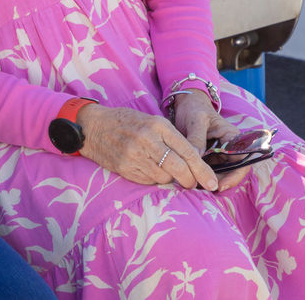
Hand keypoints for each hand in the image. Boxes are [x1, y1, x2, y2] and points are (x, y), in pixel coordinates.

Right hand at [77, 103, 218, 191]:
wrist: (92, 127)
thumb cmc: (125, 122)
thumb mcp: (151, 121)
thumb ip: (172, 138)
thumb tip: (195, 161)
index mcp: (158, 125)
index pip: (188, 152)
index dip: (202, 170)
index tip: (212, 182)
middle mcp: (147, 140)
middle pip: (179, 169)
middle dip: (190, 180)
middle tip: (193, 184)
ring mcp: (135, 155)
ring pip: (165, 178)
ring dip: (169, 179)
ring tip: (163, 170)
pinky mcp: (125, 168)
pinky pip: (149, 181)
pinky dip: (154, 179)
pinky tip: (148, 170)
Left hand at [170, 90, 251, 190]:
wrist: (186, 104)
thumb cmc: (194, 109)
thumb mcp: (195, 121)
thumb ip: (197, 139)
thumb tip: (195, 159)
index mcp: (234, 138)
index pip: (242, 161)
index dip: (234, 176)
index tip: (219, 185)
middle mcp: (230, 147)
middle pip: (231, 171)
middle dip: (219, 181)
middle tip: (203, 189)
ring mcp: (219, 153)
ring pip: (219, 173)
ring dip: (209, 180)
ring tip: (195, 187)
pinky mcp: (209, 156)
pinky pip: (208, 169)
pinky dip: (202, 175)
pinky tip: (191, 180)